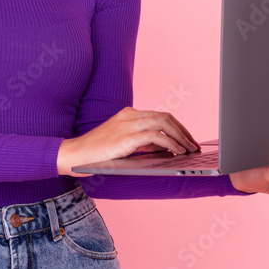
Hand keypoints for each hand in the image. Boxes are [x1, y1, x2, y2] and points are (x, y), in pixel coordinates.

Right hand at [57, 107, 199, 176]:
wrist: (75, 154)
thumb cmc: (96, 153)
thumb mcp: (122, 143)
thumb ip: (142, 142)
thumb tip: (166, 149)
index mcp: (128, 114)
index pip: (159, 115)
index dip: (178, 127)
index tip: (188, 140)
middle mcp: (129, 115)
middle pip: (165, 116)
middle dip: (183, 131)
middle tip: (194, 145)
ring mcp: (127, 124)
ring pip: (163, 122)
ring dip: (181, 136)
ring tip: (190, 150)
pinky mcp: (126, 137)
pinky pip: (155, 136)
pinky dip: (170, 143)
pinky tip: (177, 152)